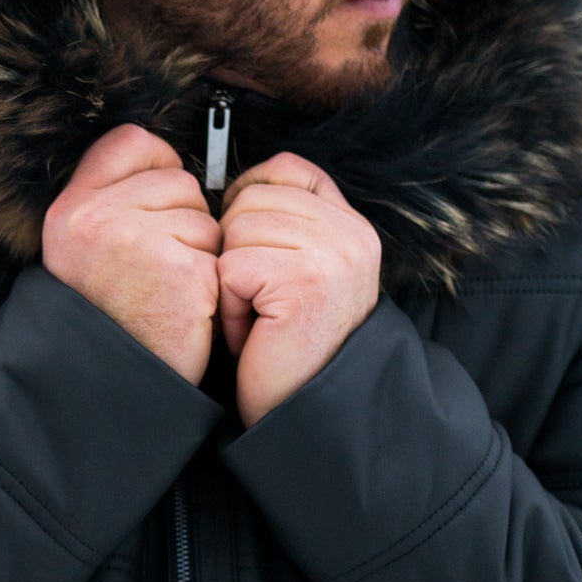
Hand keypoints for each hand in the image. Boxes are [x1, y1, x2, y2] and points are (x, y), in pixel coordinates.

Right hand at [42, 124, 220, 382]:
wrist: (111, 387)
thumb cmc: (110, 319)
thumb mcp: (86, 249)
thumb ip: (113, 199)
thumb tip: (166, 161)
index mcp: (71, 209)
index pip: (131, 142)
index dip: (156, 168)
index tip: (156, 207)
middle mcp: (96, 219)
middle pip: (178, 181)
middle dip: (183, 220)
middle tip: (158, 269)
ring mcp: (136, 242)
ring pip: (205, 217)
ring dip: (201, 253)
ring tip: (170, 290)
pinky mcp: (180, 271)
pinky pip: (220, 252)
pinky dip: (214, 282)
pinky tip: (188, 307)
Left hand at [217, 153, 380, 426]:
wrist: (310, 413)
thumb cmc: (291, 347)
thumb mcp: (303, 272)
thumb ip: (288, 225)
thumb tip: (235, 187)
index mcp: (352, 226)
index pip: (290, 169)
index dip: (252, 194)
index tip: (246, 239)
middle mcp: (351, 234)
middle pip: (253, 198)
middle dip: (236, 248)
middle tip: (259, 300)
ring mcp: (333, 255)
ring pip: (237, 230)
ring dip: (231, 280)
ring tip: (259, 318)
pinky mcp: (304, 281)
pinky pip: (231, 267)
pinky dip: (230, 307)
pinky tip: (255, 333)